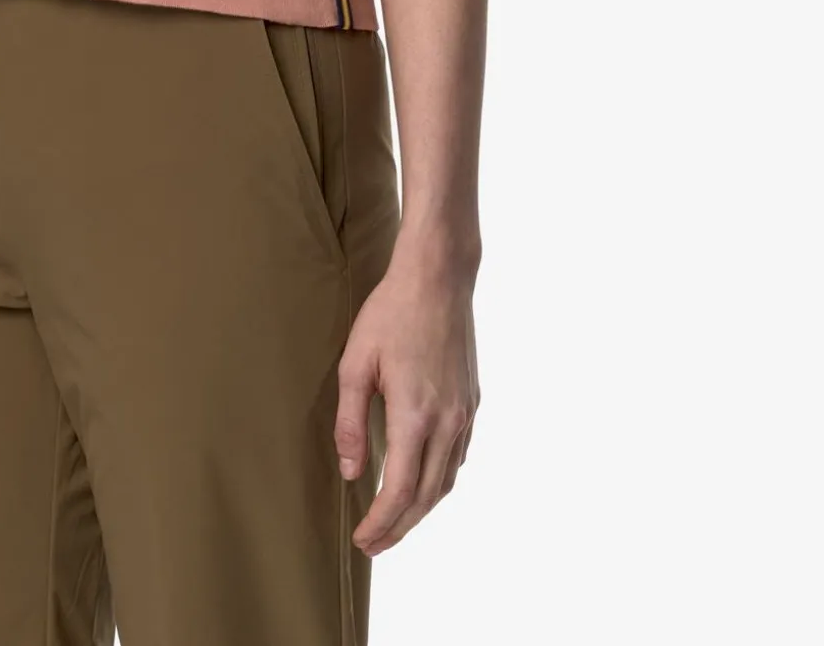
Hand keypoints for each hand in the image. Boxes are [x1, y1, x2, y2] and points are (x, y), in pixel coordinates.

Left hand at [334, 238, 478, 554]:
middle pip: (425, 497)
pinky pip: (457, 458)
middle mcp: (447, 423)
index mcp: (415, 416)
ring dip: (420, 509)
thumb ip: (350, 422)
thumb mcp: (356, 364)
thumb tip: (351, 472)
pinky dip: (438, 481)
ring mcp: (465, 415)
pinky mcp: (472, 403)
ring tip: (394, 521)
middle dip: (399, 528)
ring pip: (446, 481)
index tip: (361, 540)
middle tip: (374, 544)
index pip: (399, 491)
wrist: (438, 278)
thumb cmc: (391, 314)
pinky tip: (420, 481)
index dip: (380, 523)